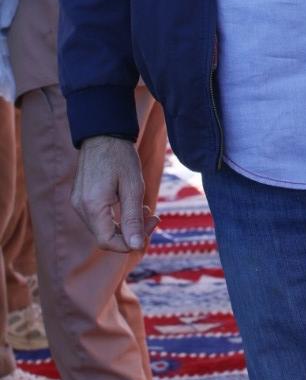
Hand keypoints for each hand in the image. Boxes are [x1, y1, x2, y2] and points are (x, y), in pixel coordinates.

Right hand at [71, 135, 157, 251]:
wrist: (103, 133)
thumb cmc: (120, 157)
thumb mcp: (133, 187)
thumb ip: (133, 218)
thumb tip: (136, 246)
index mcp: (92, 206)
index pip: (107, 242)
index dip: (129, 244)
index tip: (150, 229)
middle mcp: (80, 207)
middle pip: (105, 236)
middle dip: (131, 232)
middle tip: (153, 217)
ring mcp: (78, 202)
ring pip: (102, 227)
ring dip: (125, 224)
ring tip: (144, 208)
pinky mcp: (80, 197)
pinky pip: (98, 216)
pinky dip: (115, 215)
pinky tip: (130, 203)